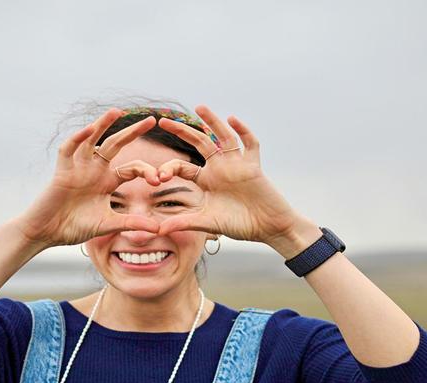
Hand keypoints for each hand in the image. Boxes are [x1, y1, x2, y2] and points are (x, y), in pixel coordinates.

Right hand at [12, 108, 165, 247]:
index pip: (132, 168)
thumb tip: (158, 229)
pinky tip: (89, 129)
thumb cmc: (74, 227)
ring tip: (117, 111)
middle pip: (116, 145)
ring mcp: (78, 168)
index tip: (157, 180)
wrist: (47, 233)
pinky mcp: (62, 170)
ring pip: (92, 139)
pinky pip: (69, 149)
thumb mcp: (108, 224)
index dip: (147, 171)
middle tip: (152, 120)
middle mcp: (94, 170)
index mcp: (107, 181)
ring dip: (103, 124)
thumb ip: (132, 223)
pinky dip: (78, 138)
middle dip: (133, 132)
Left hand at [154, 105, 300, 244]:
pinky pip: (250, 144)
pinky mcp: (252, 166)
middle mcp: (219, 168)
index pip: (182, 166)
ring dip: (212, 121)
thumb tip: (158, 230)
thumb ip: (184, 223)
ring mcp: (236, 164)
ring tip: (199, 107)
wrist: (268, 228)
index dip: (168, 168)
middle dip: (182, 131)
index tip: (159, 177)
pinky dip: (243, 130)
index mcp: (205, 180)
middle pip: (199, 143)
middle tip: (164, 121)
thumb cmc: (239, 225)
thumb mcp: (207, 223)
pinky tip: (232, 119)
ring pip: (223, 136)